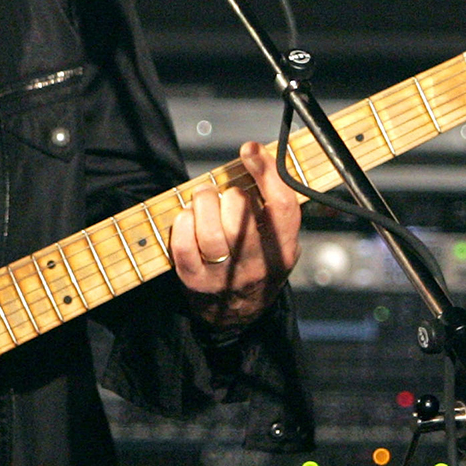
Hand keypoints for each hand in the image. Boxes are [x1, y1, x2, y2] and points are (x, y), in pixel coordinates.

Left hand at [169, 141, 301, 330]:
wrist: (237, 315)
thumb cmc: (256, 262)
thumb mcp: (277, 240)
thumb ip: (271, 205)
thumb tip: (254, 155)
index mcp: (283, 250)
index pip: (282, 206)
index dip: (266, 172)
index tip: (250, 149)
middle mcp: (258, 266)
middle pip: (242, 218)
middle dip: (228, 193)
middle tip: (222, 191)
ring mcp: (225, 277)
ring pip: (211, 233)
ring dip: (203, 204)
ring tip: (203, 198)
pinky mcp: (196, 282)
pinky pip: (184, 248)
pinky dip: (182, 224)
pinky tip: (186, 217)